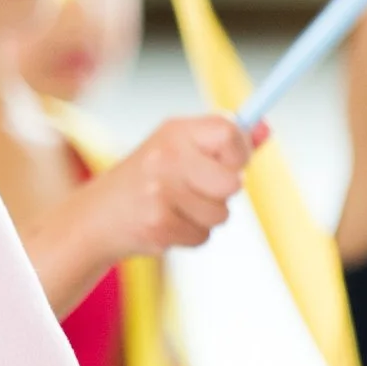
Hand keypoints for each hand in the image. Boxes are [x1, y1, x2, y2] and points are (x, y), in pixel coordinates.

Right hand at [85, 115, 260, 258]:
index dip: (239, 152)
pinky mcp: (157, 224)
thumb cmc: (151, 178)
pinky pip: (202, 236)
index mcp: (175, 131)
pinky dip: (191, 235)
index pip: (229, 131)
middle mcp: (166, 156)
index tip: (230, 162)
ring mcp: (160, 192)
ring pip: (220, 214)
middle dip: (223, 193)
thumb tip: (267, 128)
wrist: (99, 215)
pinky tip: (167, 223)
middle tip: (200, 188)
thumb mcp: (182, 148)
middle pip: (232, 182)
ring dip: (206, 217)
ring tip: (178, 207)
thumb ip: (226, 140)